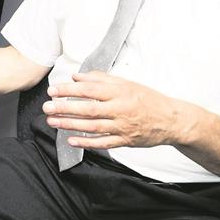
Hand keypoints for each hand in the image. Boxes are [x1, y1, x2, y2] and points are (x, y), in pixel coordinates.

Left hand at [42, 71, 189, 148]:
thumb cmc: (148, 99)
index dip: (69, 90)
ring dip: (70, 125)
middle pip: (88, 109)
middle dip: (65, 108)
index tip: (53, 90)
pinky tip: (71, 140)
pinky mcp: (125, 141)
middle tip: (47, 107)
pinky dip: (86, 142)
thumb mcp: (126, 83)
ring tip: (53, 122)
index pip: (90, 90)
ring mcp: (122, 127)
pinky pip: (103, 143)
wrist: (171, 119)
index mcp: (120, 92)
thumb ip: (101, 79)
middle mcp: (120, 109)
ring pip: (93, 127)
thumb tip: (77, 76)